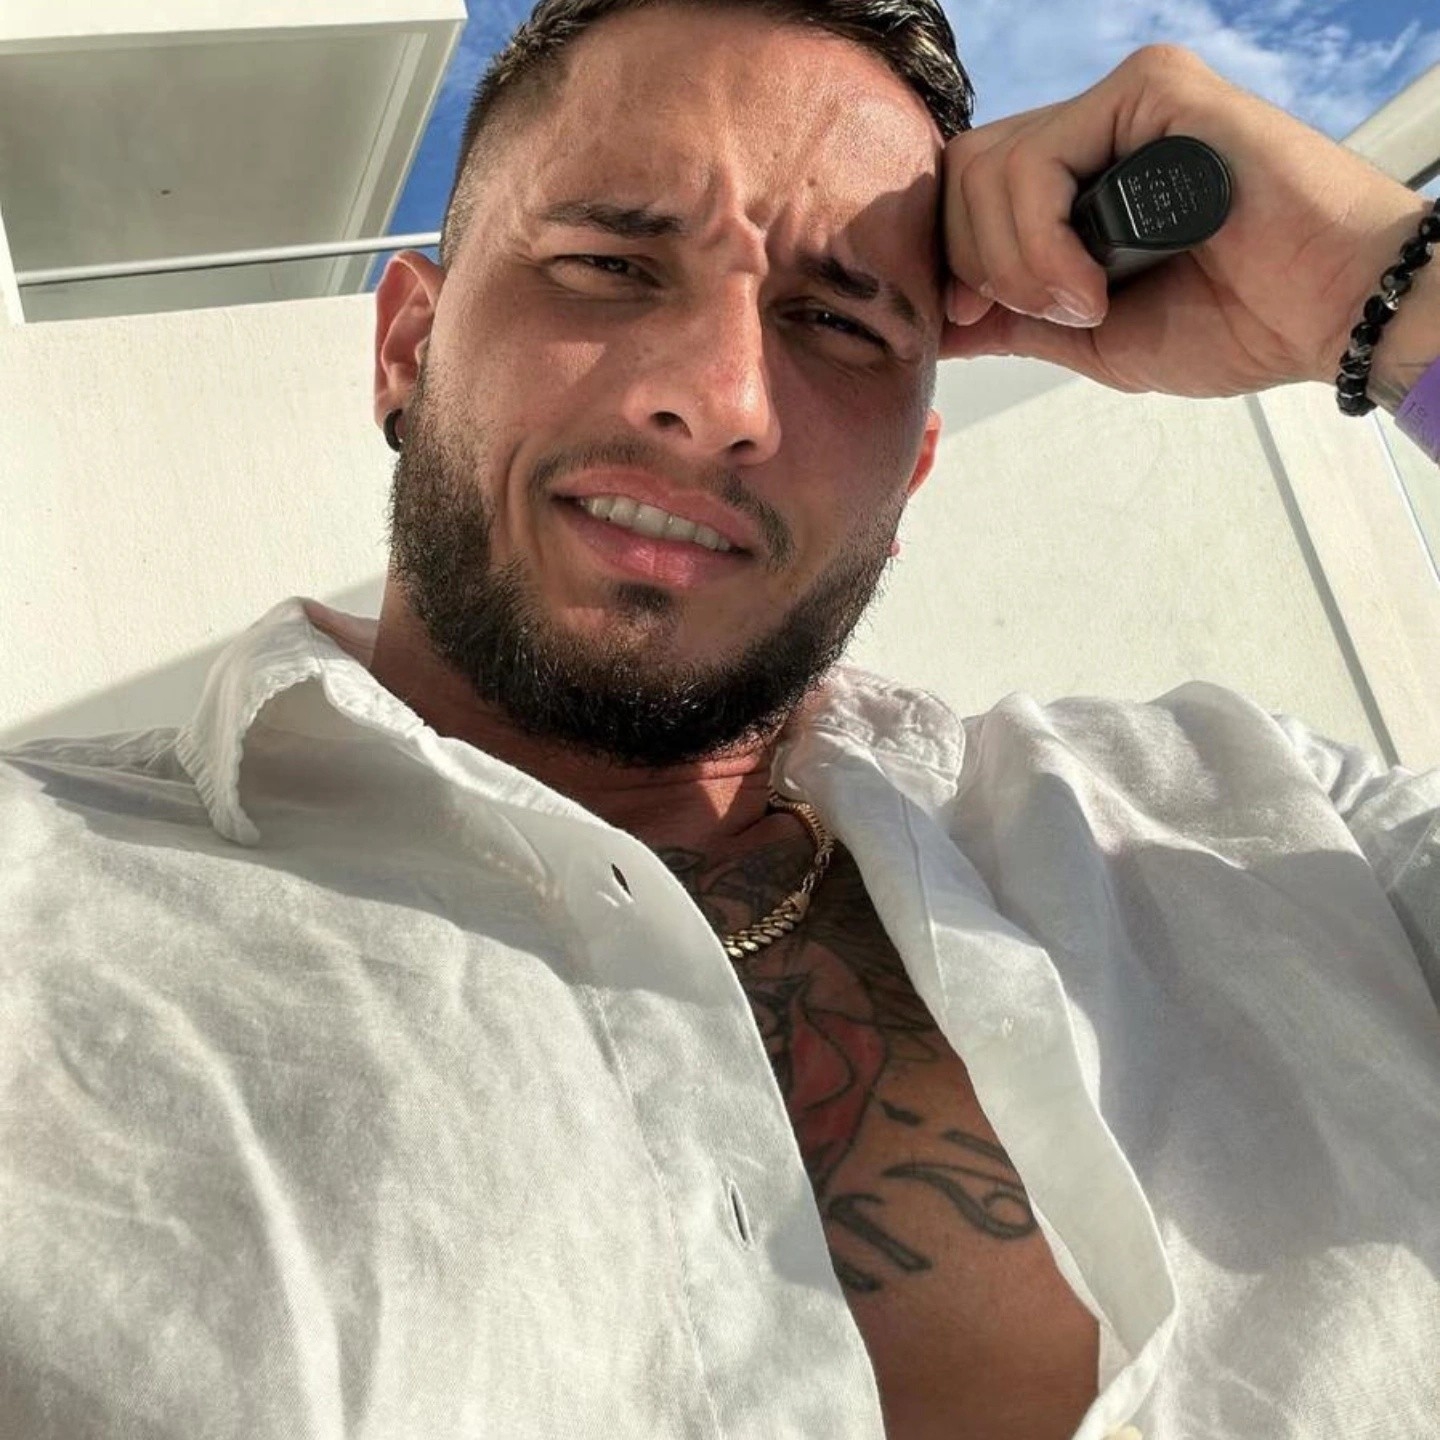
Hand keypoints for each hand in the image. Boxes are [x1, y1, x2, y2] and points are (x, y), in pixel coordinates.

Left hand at [940, 45, 1431, 398]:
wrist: (1326, 315)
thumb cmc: (1236, 322)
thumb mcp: (1091, 336)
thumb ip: (1015, 316)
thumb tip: (943, 319)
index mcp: (1080, 178)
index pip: (965, 192)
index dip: (952, 257)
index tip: (975, 314)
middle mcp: (1095, 132)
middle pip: (963, 172)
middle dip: (980, 264)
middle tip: (1051, 312)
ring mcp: (1122, 107)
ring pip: (990, 166)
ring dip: (1017, 263)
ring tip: (1086, 303)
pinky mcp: (1152, 90)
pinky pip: (1041, 157)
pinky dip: (1044, 240)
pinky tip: (1095, 284)